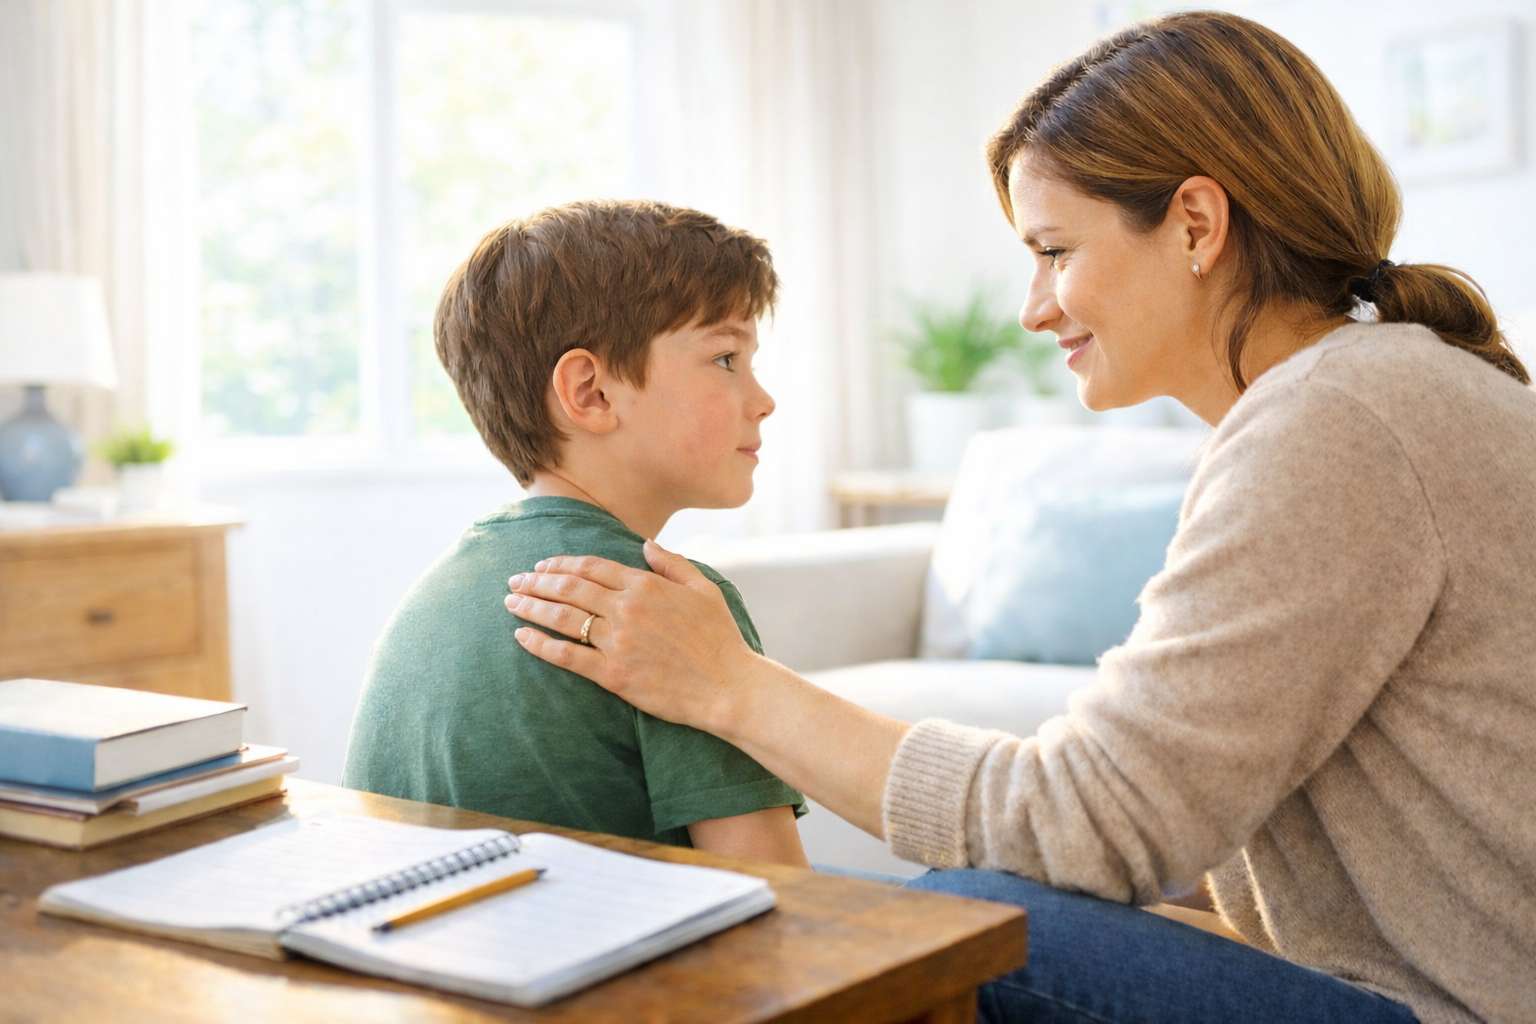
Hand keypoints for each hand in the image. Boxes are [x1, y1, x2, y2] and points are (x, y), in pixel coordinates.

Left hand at [504, 540, 755, 733]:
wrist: (728, 687)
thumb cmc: (720, 639)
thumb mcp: (704, 589)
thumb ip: (672, 564)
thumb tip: (644, 545)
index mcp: (646, 586)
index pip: (591, 567)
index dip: (561, 563)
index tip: (542, 565)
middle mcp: (627, 609)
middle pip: (569, 587)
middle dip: (536, 580)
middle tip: (514, 580)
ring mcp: (618, 641)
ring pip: (563, 617)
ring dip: (531, 606)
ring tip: (510, 602)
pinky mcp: (612, 674)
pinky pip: (567, 655)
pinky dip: (540, 644)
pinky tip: (521, 636)